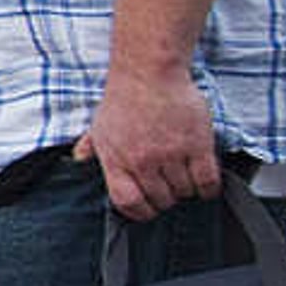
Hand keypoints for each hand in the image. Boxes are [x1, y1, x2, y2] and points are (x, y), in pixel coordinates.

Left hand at [75, 71, 223, 218]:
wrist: (149, 73)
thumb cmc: (124, 99)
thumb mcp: (98, 125)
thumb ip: (89, 146)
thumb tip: (77, 159)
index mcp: (115, 160)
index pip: (126, 202)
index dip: (139, 212)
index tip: (148, 210)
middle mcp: (142, 161)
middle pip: (160, 199)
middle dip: (165, 200)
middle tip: (170, 191)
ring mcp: (170, 154)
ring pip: (184, 192)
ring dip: (186, 191)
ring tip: (185, 180)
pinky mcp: (197, 145)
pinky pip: (207, 181)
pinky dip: (208, 188)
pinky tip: (204, 184)